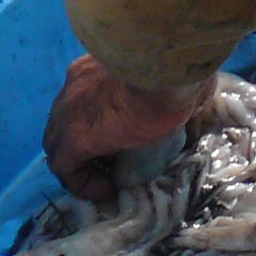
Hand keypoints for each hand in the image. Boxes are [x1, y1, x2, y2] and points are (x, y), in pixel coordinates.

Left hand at [43, 54, 214, 198]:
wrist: (168, 69)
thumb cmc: (182, 67)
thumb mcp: (182, 76)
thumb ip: (180, 86)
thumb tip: (195, 98)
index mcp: (101, 65)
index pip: (87, 96)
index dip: (100, 120)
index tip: (122, 139)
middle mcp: (77, 83)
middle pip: (66, 119)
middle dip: (85, 140)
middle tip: (113, 158)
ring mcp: (69, 108)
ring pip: (59, 141)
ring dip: (82, 159)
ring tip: (110, 175)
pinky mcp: (74, 136)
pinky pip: (66, 167)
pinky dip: (83, 181)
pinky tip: (106, 189)